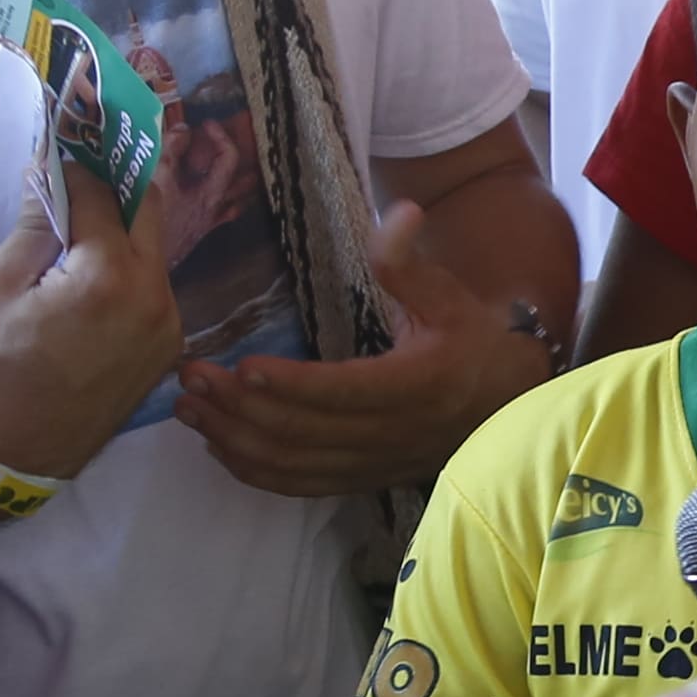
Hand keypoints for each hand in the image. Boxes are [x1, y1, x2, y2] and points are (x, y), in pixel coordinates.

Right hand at [0, 148, 185, 482]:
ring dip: (122, 230)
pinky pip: (154, 285)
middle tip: (84, 172)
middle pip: (148, 210)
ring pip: (153, 248)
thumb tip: (48, 173)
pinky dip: (128, 269)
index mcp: (108, 276)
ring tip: (81, 226)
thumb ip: (34, 225)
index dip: (76, 170)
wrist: (25, 449)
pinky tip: (92, 275)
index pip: (101, 196)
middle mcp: (153, 292)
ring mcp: (169, 320)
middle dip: (116, 185)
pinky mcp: (170, 342)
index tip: (58, 154)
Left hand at [175, 202, 552, 501]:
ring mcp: (373, 464)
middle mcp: (390, 435)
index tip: (242, 366)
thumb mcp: (450, 297)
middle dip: (239, 408)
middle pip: (303, 433)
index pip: (342, 393)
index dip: (290, 386)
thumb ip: (412, 264)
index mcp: (414, 387)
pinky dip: (255, 471)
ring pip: (293, 465)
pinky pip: (300, 485)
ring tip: (188, 411)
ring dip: (235, 440)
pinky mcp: (361, 479)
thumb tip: (401, 212)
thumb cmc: (474, 342)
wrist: (507, 404)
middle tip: (191, 379)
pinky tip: (219, 446)